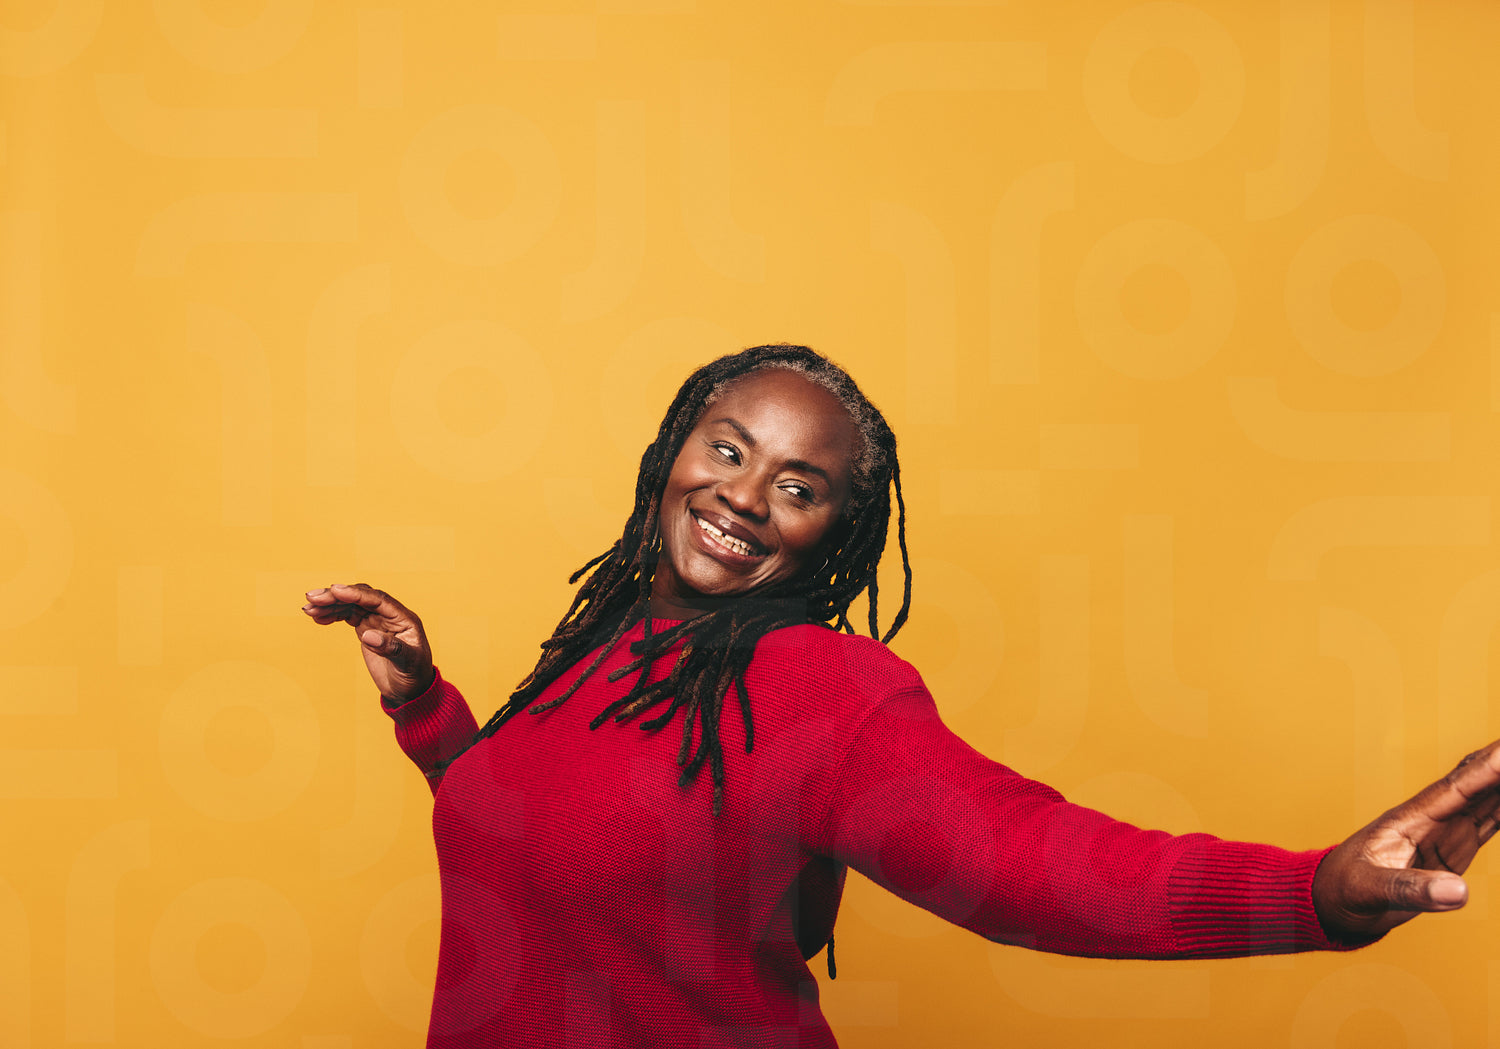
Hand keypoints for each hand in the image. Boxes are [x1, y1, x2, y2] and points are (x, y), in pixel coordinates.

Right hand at [302, 583, 434, 702]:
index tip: (334, 590)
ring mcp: (377, 621)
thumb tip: (367, 635)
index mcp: (403, 618)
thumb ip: (391, 648)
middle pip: (361, 598)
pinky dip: (332, 614)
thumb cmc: (414, 675)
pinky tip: (317, 617)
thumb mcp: (408, 663)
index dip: (356, 594)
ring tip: (308, 609)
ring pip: (351, 605)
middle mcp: (390, 615)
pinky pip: (347, 615)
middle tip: (312, 598)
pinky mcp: (367, 628)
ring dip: (329, 604)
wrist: (410, 690)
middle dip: (336, 596)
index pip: (378, 600)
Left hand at [1312, 741, 1499, 941]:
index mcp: (1409, 819)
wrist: (1333, 903)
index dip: (1485, 770)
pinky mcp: (1453, 851)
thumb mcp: (1369, 890)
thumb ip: (1411, 889)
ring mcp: (1444, 834)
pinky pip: (1487, 826)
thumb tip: (1460, 892)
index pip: (1454, 789)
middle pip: (1476, 785)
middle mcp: (1430, 820)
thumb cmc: (1341, 890)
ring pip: (1486, 801)